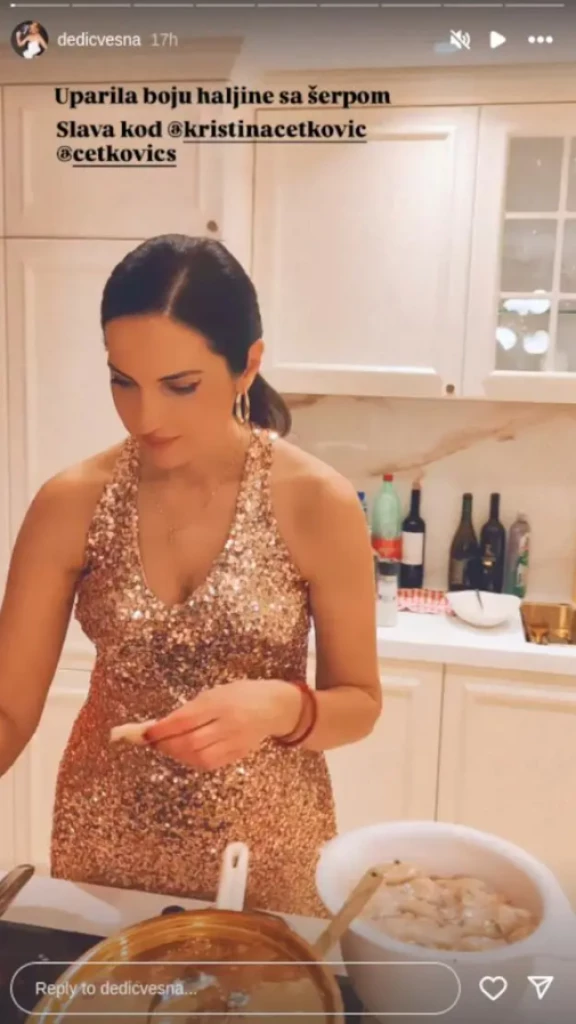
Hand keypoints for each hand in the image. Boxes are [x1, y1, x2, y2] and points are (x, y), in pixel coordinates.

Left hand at [143, 679, 302, 770]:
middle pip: (189, 742)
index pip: (184, 720)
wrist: (274, 706)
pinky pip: (209, 763)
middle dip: (166, 745)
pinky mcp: (238, 754)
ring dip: (177, 755)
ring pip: (198, 757)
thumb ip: (190, 709)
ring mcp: (235, 741)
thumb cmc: (240, 694)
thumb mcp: (215, 693)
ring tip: (167, 747)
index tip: (145, 734)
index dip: (162, 730)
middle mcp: (228, 723)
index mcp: (219, 702)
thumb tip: (160, 726)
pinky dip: (192, 761)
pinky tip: (185, 754)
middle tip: (153, 742)